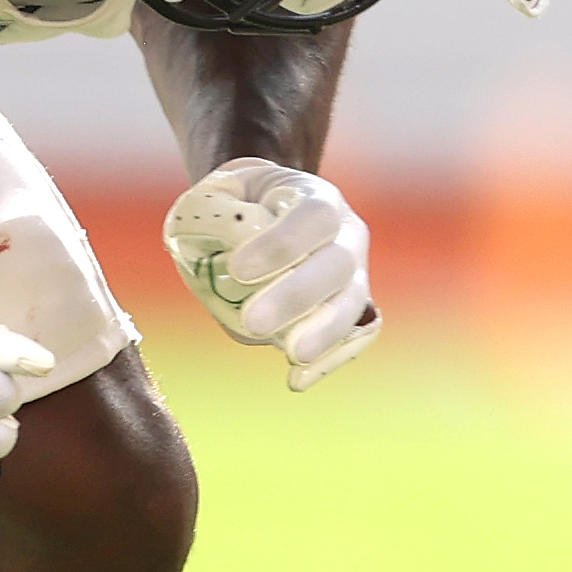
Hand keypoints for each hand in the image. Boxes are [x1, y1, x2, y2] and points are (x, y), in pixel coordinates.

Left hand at [163, 156, 380, 390]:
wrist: (269, 214)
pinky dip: (330, 361)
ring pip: (352, 303)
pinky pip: (355, 337)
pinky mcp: (352, 311)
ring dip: (324, 332)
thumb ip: (218, 216)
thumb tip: (217, 255)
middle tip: (254, 321)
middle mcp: (348, 235)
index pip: (314, 216)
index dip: (282, 243)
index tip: (238, 270)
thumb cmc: (244, 204)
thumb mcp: (227, 192)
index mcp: (319, 198)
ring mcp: (355, 274)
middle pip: (338, 263)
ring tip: (292, 355)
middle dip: (297, 294)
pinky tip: (297, 380)